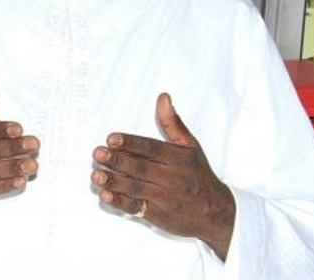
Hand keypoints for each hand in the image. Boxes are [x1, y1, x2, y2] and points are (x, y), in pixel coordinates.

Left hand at [91, 93, 235, 259]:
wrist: (216, 213)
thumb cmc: (198, 175)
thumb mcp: (190, 147)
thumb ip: (172, 123)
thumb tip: (163, 97)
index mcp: (178, 158)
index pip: (150, 148)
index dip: (130, 143)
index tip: (111, 139)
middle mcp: (172, 178)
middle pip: (140, 168)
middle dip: (117, 161)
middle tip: (97, 154)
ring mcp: (165, 198)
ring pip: (135, 188)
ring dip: (114, 181)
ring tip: (96, 174)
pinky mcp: (159, 215)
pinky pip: (136, 208)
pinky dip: (120, 202)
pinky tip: (105, 195)